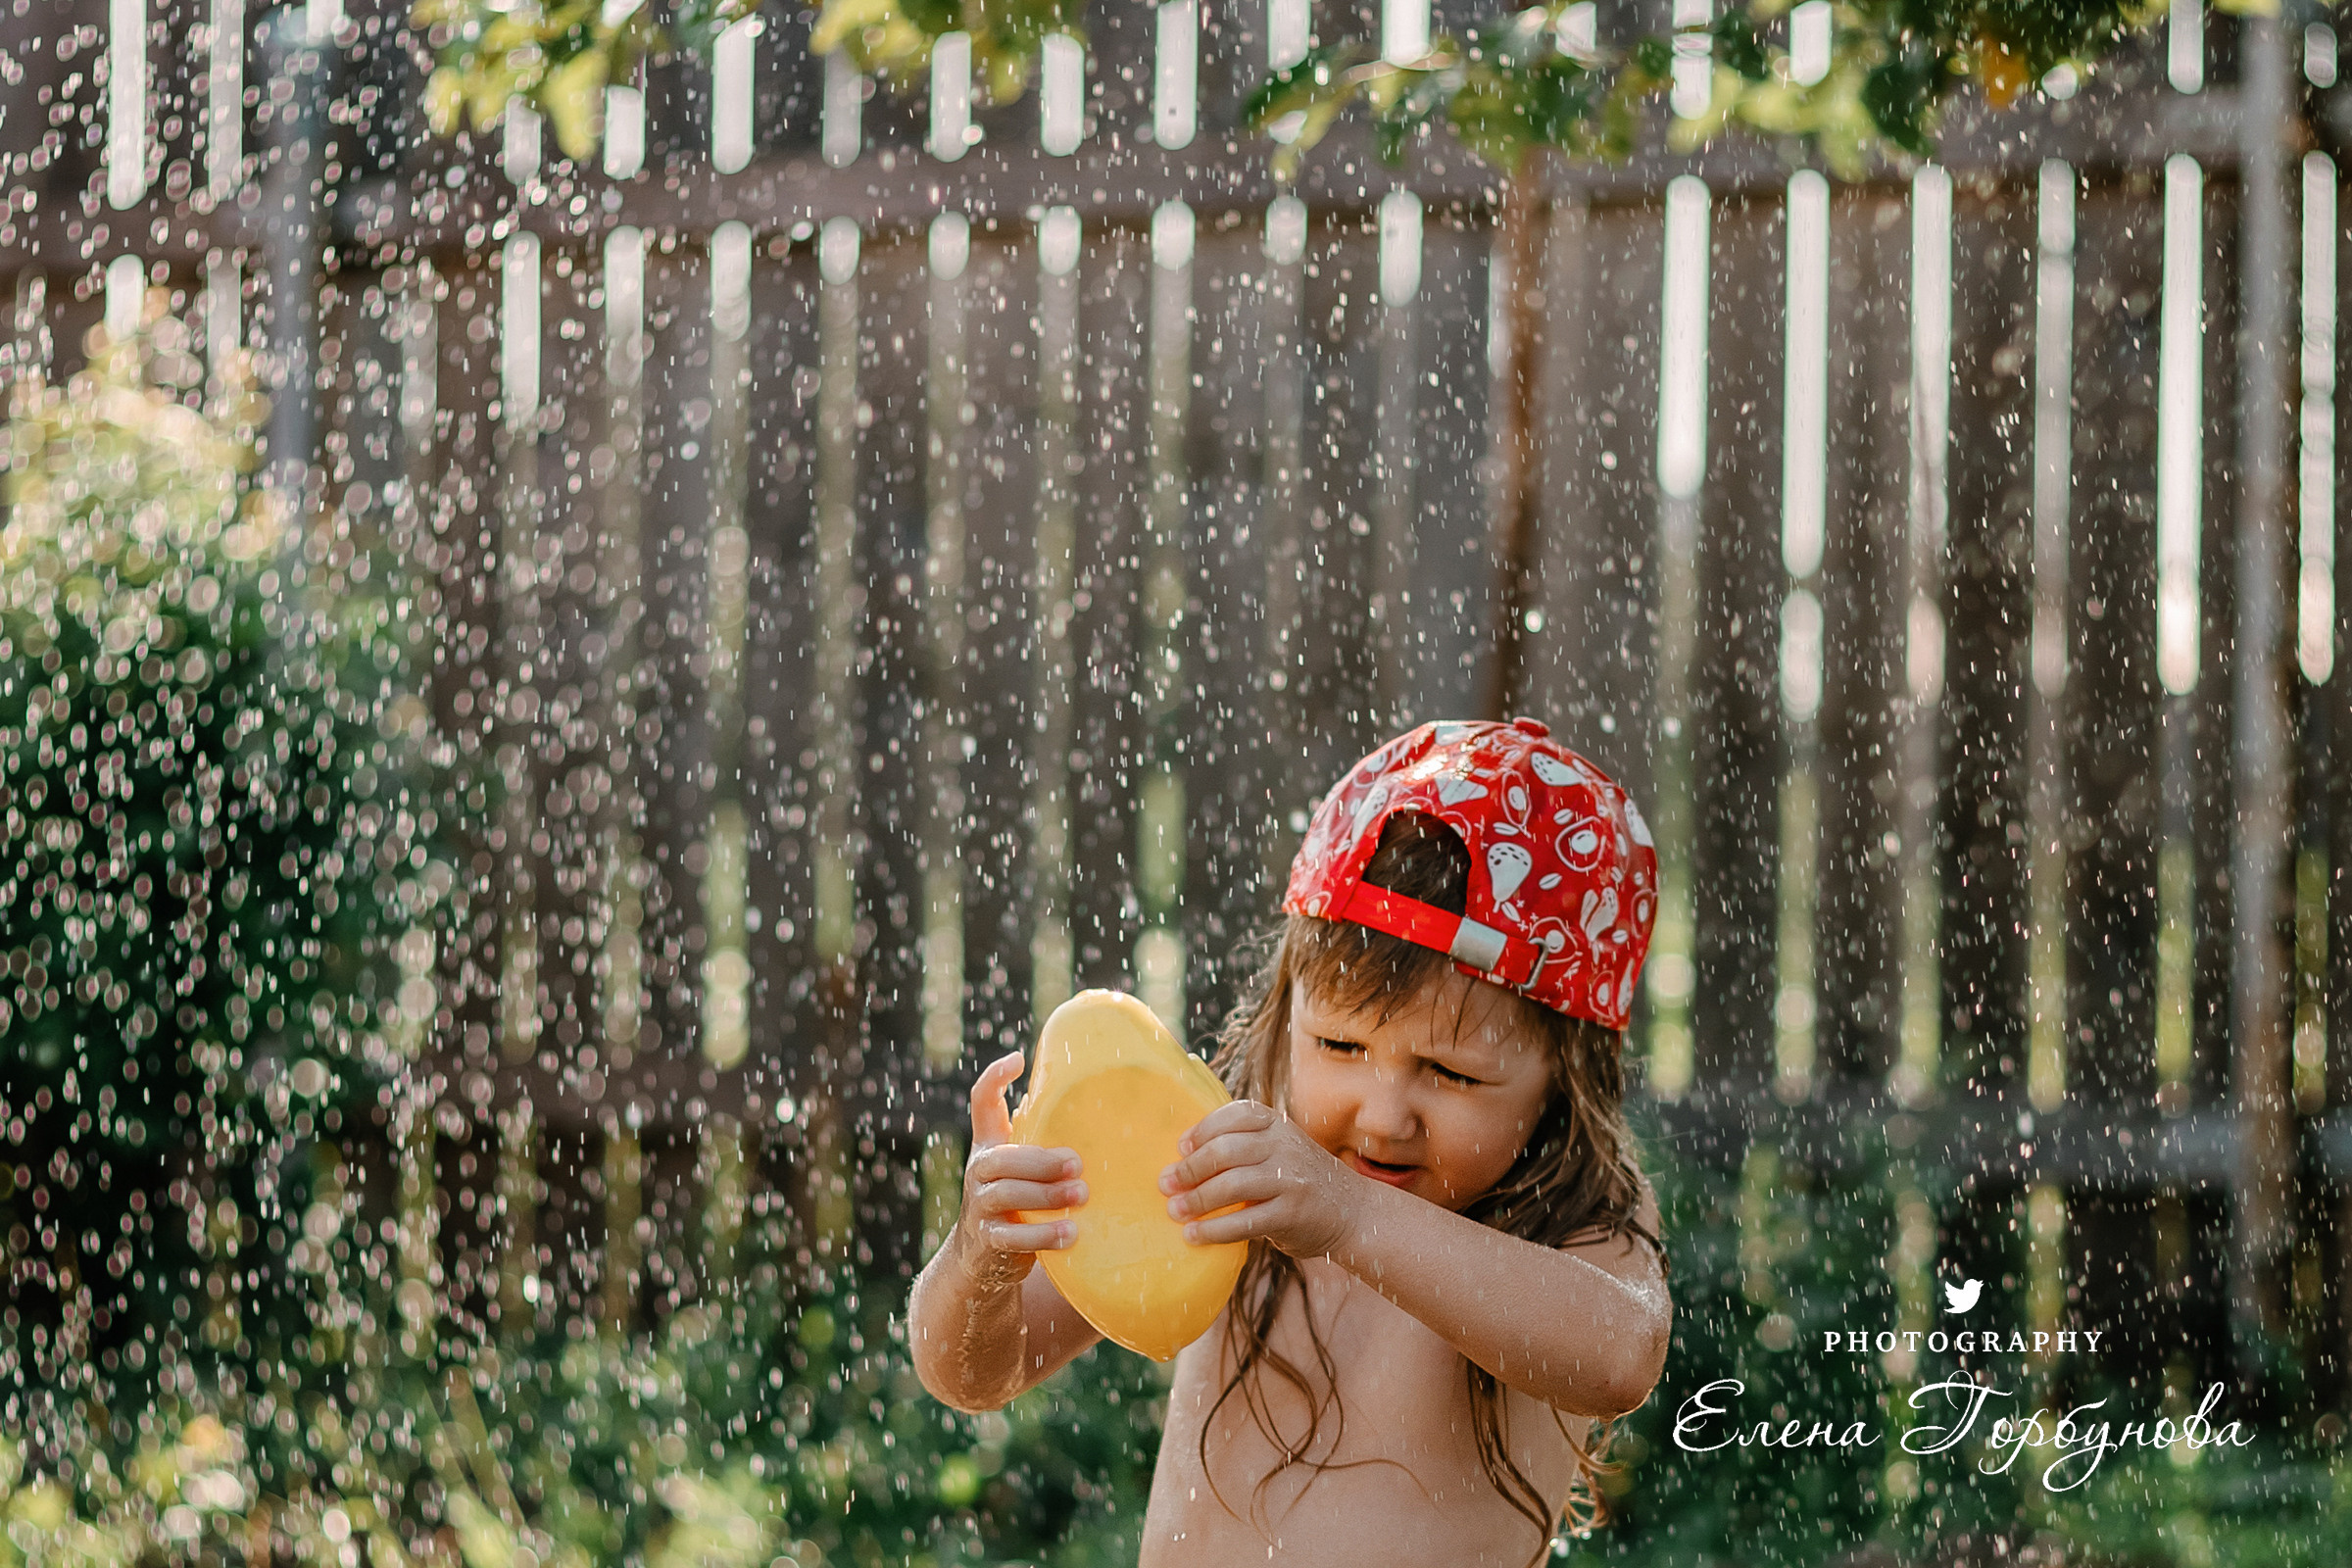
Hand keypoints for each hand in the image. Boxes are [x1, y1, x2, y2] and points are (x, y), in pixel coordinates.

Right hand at [951, 1050, 1087, 1292]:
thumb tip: (1093, 1111)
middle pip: (1000, 1158)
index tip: (1018, 1059)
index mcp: (988, 1146)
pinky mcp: (988, 1241)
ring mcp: (979, 1207)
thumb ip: (1041, 1142)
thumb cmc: (1016, 1202)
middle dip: (1040, 1160)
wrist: (981, 1260)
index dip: (994, 1078)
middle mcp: (979, 1172)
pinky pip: (1012, 1237)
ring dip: (1046, 1195)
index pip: (982, 1103)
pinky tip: (1070, 1234)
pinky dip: (1042, 1235)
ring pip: (1006, 1194)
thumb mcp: (1022, 1169)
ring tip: (1081, 1196)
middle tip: (1077, 1164)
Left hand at [1157, 1099, 1356, 1260]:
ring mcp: (1291, 1180)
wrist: (1354, 1212)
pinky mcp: (1292, 1214)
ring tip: (1174, 1211)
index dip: (1202, 1130)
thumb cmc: (1301, 1181)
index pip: (1235, 1114)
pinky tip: (1194, 1235)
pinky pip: (1244, 1221)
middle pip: (1225, 1150)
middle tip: (1165, 1184)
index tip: (1180, 1148)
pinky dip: (1213, 1230)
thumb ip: (1244, 1147)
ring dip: (1196, 1200)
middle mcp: (1285, 1146)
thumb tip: (1182, 1158)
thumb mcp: (1280, 1150)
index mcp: (1278, 1125)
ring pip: (1232, 1185)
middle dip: (1190, 1169)